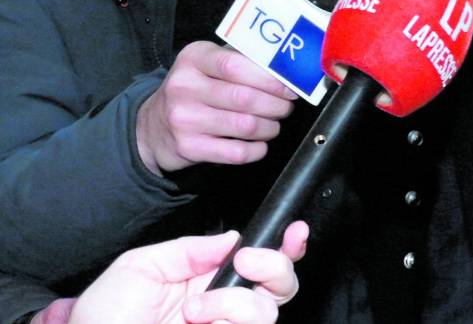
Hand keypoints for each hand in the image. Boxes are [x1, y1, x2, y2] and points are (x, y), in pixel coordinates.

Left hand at [66, 222, 307, 323]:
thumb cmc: (102, 319)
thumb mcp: (140, 266)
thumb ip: (189, 250)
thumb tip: (233, 239)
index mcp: (207, 282)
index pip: (259, 263)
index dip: (285, 246)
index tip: (294, 231)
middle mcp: (223, 308)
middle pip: (282, 285)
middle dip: (274, 265)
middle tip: (243, 261)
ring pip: (267, 311)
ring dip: (234, 300)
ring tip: (194, 310)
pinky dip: (229, 317)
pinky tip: (199, 321)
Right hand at [136, 40, 296, 174]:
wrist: (152, 127)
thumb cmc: (194, 90)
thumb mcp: (207, 65)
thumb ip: (241, 61)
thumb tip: (286, 70)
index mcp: (193, 58)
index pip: (236, 65)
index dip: (270, 78)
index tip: (289, 87)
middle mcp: (184, 86)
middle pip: (245, 98)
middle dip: (277, 105)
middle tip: (286, 107)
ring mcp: (184, 118)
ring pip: (246, 125)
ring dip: (270, 127)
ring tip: (273, 123)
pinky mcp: (188, 147)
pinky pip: (237, 152)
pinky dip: (257, 149)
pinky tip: (260, 143)